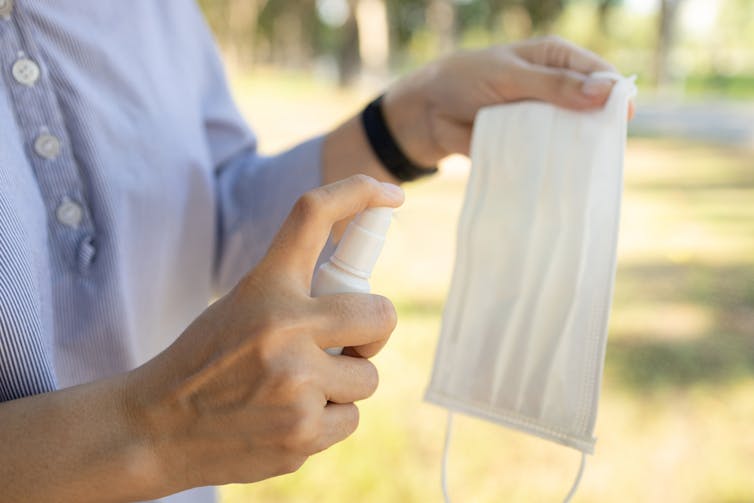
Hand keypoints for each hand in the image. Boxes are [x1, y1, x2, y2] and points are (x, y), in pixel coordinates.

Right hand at [125, 175, 403, 491]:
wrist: (155, 429)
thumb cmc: (206, 361)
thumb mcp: (240, 306)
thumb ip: (297, 298)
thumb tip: (366, 310)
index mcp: (265, 286)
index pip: (314, 214)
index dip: (359, 191)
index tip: (391, 196)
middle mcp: (284, 327)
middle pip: (381, 315)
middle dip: (374, 332)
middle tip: (351, 343)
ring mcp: (296, 385)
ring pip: (367, 378)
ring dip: (343, 386)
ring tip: (296, 391)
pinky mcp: (302, 433)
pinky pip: (351, 420)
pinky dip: (329, 422)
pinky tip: (287, 420)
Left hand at [383, 36, 633, 165]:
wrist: (427, 112)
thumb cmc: (467, 79)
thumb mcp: (510, 76)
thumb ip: (553, 85)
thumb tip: (603, 92)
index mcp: (558, 60)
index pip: (601, 75)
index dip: (614, 96)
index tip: (619, 120)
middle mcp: (557, 88)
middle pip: (593, 109)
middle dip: (597, 128)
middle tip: (601, 150)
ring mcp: (544, 119)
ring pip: (573, 136)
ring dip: (576, 150)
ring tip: (582, 167)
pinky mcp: (529, 144)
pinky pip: (549, 157)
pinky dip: (554, 166)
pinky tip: (561, 179)